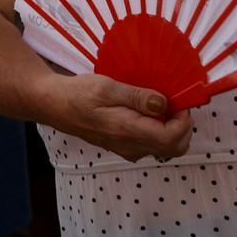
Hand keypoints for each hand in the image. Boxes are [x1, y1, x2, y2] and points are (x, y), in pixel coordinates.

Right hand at [42, 72, 192, 160]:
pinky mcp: (122, 147)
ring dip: (172, 130)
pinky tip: (147, 113)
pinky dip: (159, 132)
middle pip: (174, 148)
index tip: (179, 101)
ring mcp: (127, 150)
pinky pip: (151, 145)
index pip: (172, 138)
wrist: (53, 105)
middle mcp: (131, 146)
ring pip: (164, 148)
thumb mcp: (107, 87)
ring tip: (161, 106)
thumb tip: (164, 104)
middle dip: (183, 127)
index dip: (184, 121)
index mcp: (128, 130)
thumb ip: (137, 96)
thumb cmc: (77, 93)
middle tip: (176, 104)